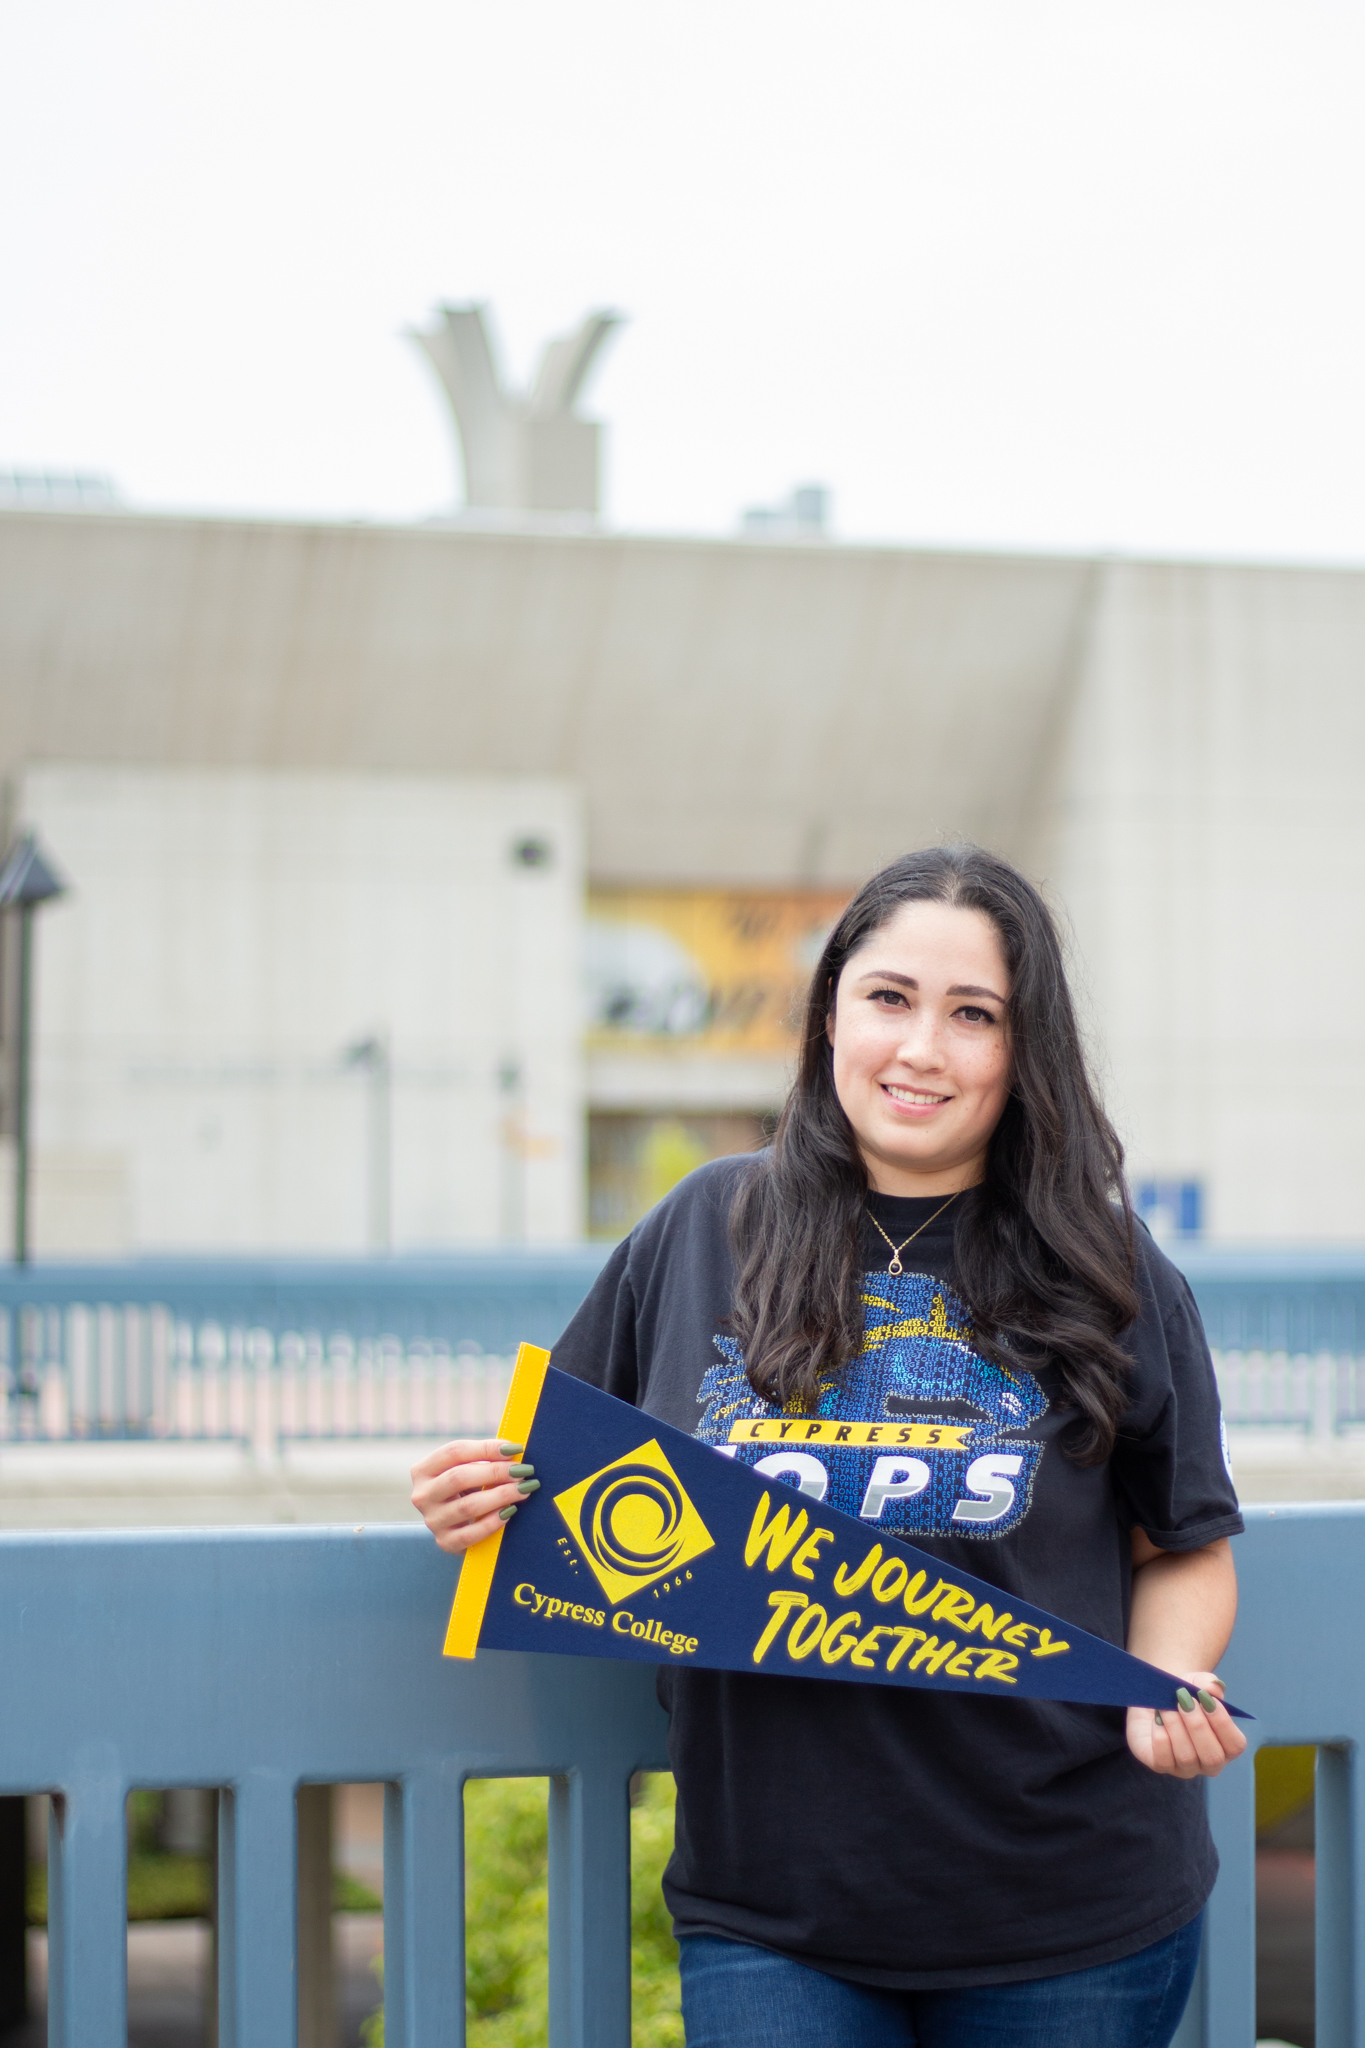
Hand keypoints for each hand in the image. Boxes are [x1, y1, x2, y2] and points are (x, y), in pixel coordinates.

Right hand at [410, 1438, 537, 1554]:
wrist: (458, 1526)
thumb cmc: (467, 1489)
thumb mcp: (467, 1470)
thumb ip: (483, 1459)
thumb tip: (513, 1451)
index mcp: (423, 1470)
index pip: (454, 1452)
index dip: (486, 1448)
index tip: (515, 1449)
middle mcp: (423, 1495)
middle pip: (459, 1477)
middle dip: (495, 1472)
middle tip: (522, 1471)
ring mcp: (432, 1521)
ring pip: (468, 1506)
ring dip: (501, 1495)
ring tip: (524, 1489)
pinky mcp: (445, 1542)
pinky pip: (471, 1534)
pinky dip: (493, 1522)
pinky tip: (510, 1512)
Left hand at [1126, 1672, 1247, 1777]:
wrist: (1154, 1696)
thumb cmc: (1182, 1694)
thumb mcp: (1195, 1682)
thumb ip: (1208, 1683)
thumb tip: (1215, 1688)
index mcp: (1226, 1745)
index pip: (1235, 1745)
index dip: (1223, 1723)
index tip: (1206, 1698)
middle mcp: (1208, 1762)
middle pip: (1212, 1757)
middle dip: (1198, 1726)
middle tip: (1183, 1699)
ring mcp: (1185, 1768)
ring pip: (1187, 1758)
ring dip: (1176, 1727)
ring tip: (1166, 1706)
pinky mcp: (1161, 1765)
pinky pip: (1164, 1760)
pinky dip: (1160, 1736)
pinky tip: (1157, 1719)